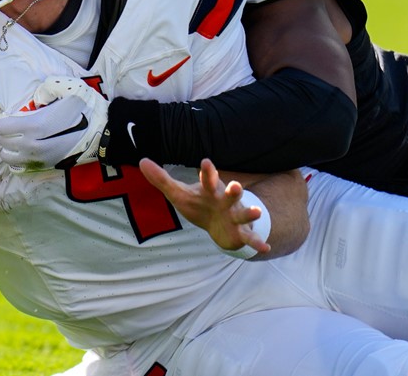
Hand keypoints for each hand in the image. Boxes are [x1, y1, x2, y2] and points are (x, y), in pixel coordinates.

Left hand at [0, 76, 108, 171]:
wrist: (105, 134)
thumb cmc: (87, 110)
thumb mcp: (70, 88)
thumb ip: (47, 88)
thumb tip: (36, 99)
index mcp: (36, 125)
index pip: (2, 127)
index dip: (5, 119)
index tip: (13, 115)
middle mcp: (32, 145)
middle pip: (3, 142)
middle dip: (6, 133)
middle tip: (16, 125)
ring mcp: (38, 159)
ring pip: (8, 157)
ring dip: (10, 147)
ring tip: (19, 138)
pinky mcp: (45, 167)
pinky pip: (19, 167)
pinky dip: (18, 159)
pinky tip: (26, 150)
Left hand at [139, 158, 270, 255]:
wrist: (218, 224)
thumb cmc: (198, 204)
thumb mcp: (178, 193)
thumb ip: (161, 179)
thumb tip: (142, 161)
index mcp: (210, 190)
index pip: (207, 179)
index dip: (207, 171)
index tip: (205, 162)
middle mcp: (225, 201)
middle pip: (230, 194)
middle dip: (234, 190)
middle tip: (236, 185)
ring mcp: (234, 216)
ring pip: (243, 213)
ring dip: (250, 213)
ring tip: (257, 212)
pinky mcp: (239, 232)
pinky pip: (249, 237)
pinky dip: (257, 242)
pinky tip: (265, 247)